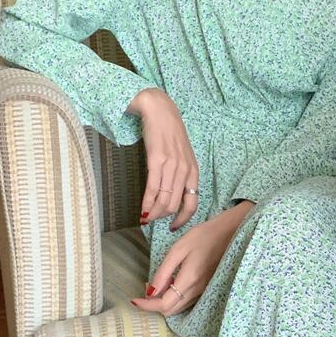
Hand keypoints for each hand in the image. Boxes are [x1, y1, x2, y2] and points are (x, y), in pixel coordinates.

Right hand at [126, 88, 199, 230]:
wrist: (159, 110)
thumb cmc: (169, 132)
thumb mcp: (182, 155)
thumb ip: (181, 174)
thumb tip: (172, 195)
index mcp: (193, 171)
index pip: (192, 204)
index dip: (183, 219)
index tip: (173, 226)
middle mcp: (185, 171)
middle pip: (175, 205)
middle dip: (163, 217)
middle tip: (153, 221)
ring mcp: (171, 166)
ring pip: (164, 200)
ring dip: (154, 213)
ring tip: (146, 218)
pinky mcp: (156, 161)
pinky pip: (152, 189)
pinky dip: (147, 203)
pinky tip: (142, 210)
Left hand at [130, 202, 255, 316]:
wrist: (230, 233)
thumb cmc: (203, 236)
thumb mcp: (178, 249)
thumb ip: (163, 272)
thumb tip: (150, 291)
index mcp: (189, 279)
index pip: (164, 304)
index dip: (147, 305)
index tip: (134, 300)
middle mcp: (197, 290)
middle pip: (170, 310)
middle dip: (153, 305)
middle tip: (144, 290)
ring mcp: (203, 291)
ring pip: (178, 308)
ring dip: (163, 302)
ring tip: (155, 285)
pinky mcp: (206, 288)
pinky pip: (186, 301)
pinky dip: (174, 298)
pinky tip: (170, 284)